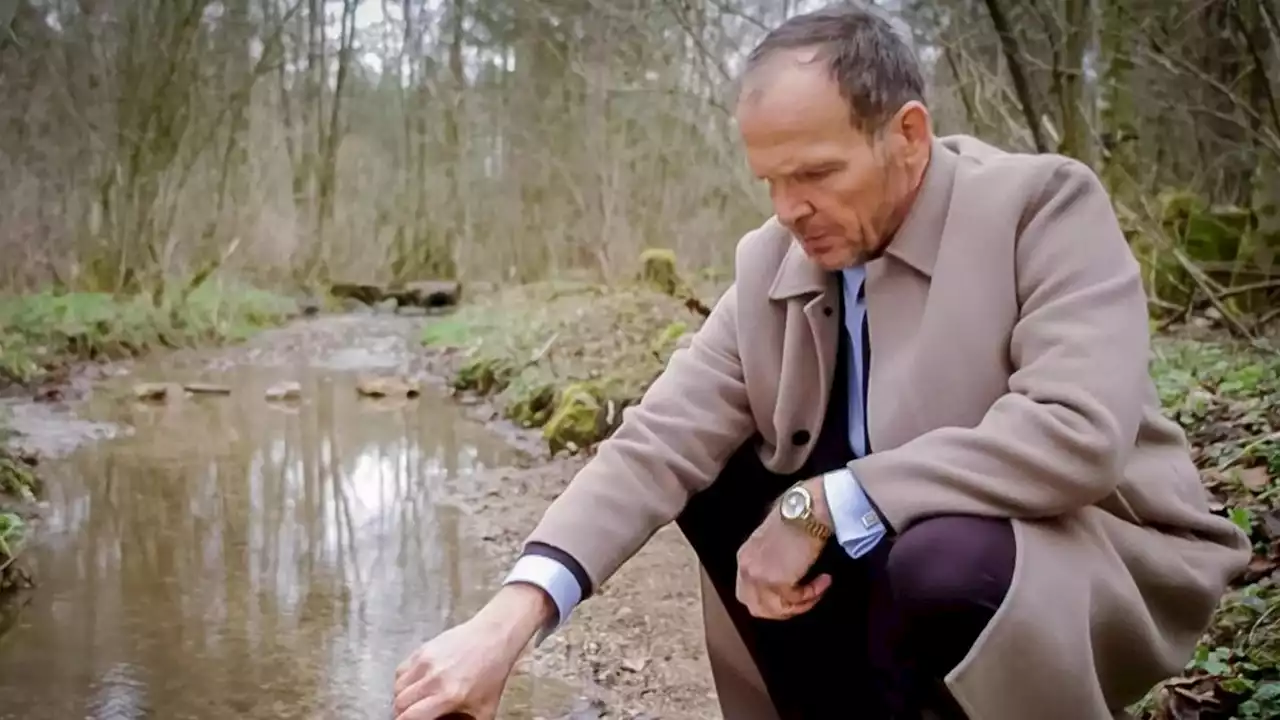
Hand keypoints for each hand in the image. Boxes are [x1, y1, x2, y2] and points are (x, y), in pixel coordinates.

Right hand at [392, 584, 554, 718]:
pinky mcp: (422, 649)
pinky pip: (400, 671)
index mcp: (449, 695)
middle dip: (403, 714)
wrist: (493, 637)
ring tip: (416, 701)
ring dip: (403, 698)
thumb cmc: (491, 674)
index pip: (408, 717)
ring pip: (397, 688)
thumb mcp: (484, 710)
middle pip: (399, 704)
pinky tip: (418, 684)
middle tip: (414, 716)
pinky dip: (404, 681)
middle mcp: (433, 678)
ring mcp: (425, 661)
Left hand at [735, 477, 832, 619]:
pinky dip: (812, 595)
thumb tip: (786, 580)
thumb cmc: (798, 517)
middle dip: (783, 610)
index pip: (747, 593)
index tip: (792, 596)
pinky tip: (823, 581)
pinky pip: (795, 600)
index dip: (769, 601)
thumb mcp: (774, 542)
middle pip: (757, 607)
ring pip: (777, 609)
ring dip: (801, 604)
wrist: (808, 508)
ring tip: (819, 589)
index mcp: (745, 558)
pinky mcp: (777, 581)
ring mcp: (759, 576)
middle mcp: (746, 569)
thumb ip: (772, 562)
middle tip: (804, 601)